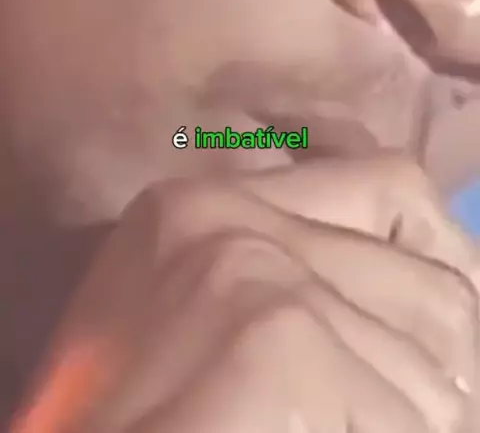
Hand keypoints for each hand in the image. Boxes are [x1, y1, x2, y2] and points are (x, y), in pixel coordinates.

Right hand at [10, 158, 479, 432]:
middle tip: (433, 407)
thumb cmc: (135, 410)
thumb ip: (297, 273)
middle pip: (434, 279)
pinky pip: (406, 418)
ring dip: (421, 422)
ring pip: (435, 359)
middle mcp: (227, 218)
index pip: (390, 185)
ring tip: (347, 431)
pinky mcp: (275, 342)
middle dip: (452, 362)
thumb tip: (438, 277)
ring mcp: (252, 272)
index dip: (445, 256)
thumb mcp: (197, 318)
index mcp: (204, 207)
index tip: (454, 318)